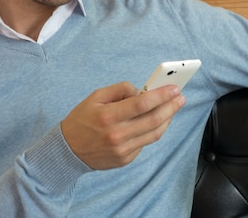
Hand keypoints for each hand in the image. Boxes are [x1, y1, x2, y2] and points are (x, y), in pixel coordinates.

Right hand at [60, 81, 185, 169]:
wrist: (68, 150)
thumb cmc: (81, 119)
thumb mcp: (96, 97)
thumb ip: (120, 90)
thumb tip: (141, 91)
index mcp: (108, 116)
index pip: (142, 104)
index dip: (161, 95)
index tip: (173, 89)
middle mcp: (117, 135)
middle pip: (153, 120)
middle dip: (171, 107)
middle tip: (180, 98)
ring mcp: (122, 150)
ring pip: (154, 134)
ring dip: (167, 120)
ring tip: (173, 109)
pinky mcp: (125, 159)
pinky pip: (144, 143)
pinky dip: (152, 131)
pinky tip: (155, 121)